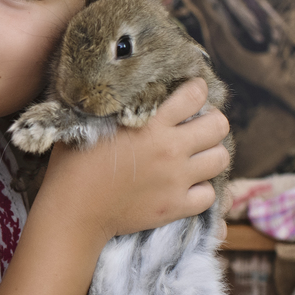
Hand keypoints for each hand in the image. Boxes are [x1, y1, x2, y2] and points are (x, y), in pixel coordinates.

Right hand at [39, 78, 229, 238]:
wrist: (74, 209)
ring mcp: (175, 179)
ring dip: (210, 154)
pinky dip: (201, 189)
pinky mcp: (175, 206)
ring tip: (194, 155)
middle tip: (196, 126)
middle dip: (211, 122)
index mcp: (150, 123)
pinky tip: (185, 185)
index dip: (197, 91)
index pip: (195, 95)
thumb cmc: (74, 162)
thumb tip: (125, 84)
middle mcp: (170, 149)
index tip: (191, 95)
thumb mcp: (89, 121)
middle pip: (219, 126)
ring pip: (220, 159)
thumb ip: (115, 104)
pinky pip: (209, 195)